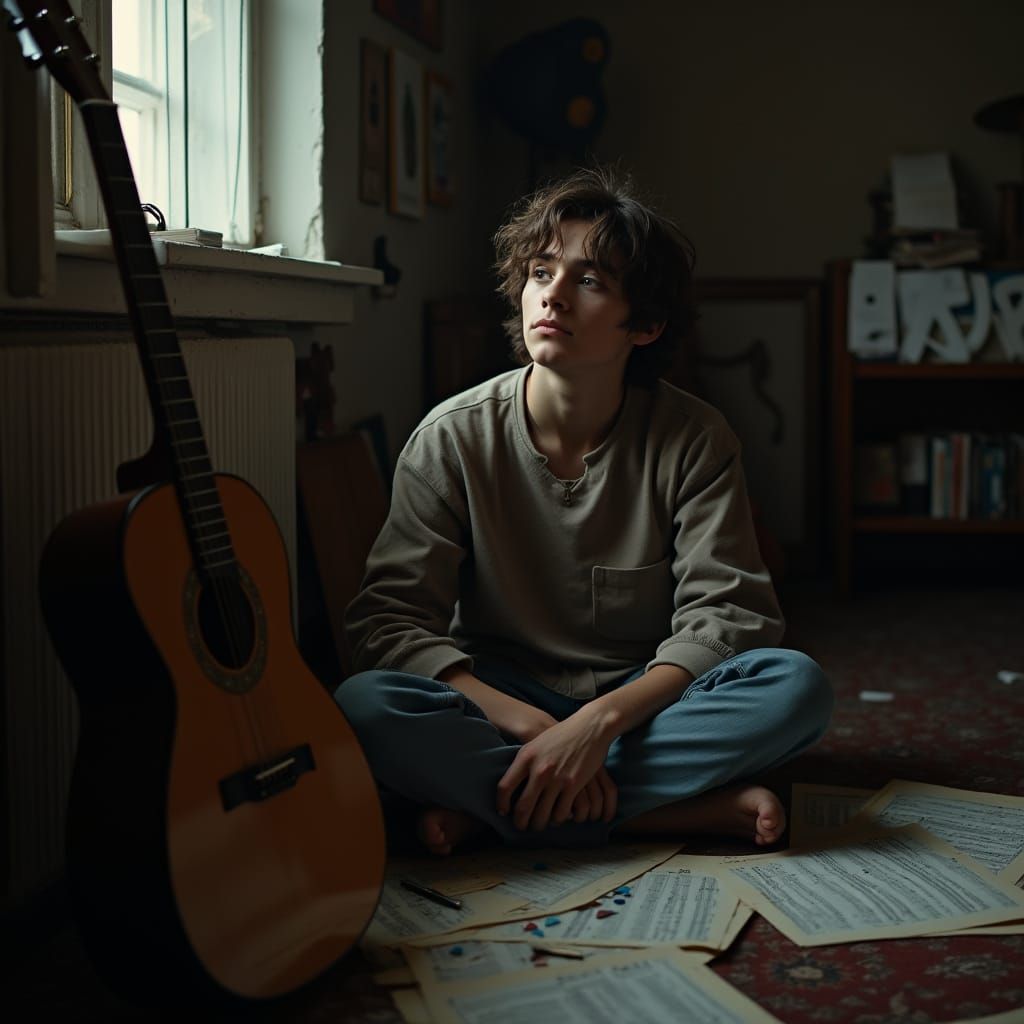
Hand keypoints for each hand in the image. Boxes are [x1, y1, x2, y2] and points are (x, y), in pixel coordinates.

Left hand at [496, 708, 617, 830]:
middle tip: (521, 826)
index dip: (501, 804)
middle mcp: (539, 769)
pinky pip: (561, 813)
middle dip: (520, 822)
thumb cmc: (561, 735)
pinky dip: (558, 819)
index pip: (504, 787)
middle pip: (522, 807)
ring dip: (539, 824)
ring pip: (542, 815)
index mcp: (526, 757)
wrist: (589, 727)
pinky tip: (557, 818)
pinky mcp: (573, 785)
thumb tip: (513, 784)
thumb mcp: (536, 744)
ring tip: (539, 825)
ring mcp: (556, 779)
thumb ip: (524, 763)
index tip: (503, 812)